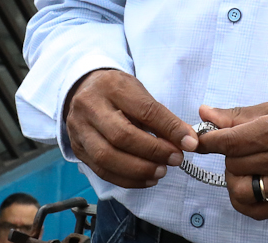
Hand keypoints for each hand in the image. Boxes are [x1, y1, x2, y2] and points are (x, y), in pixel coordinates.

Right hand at [64, 69, 198, 188]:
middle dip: (152, 152)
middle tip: (175, 159)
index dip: (168, 128)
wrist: (82, 90)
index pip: (143, 110)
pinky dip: (127, 179)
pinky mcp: (78, 150)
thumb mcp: (138, 93)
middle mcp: (90, 108)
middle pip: (121, 136)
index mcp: (111, 87)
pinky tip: (146, 179)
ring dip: (138, 170)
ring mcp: (79, 130)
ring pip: (107, 157)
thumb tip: (187, 141)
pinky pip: (101, 171)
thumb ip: (160, 116)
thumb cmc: (117, 91)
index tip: (190, 142)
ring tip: (162, 171)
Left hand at [194, 92, 267, 219]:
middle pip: (235, 164)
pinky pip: (259, 210)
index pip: (230, 142)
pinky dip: (247, 199)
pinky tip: (252, 183)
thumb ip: (241, 114)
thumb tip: (207, 114)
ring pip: (242, 190)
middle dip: (227, 154)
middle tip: (235, 145)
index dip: (210, 141)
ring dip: (235, 178)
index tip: (201, 139)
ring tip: (245, 165)